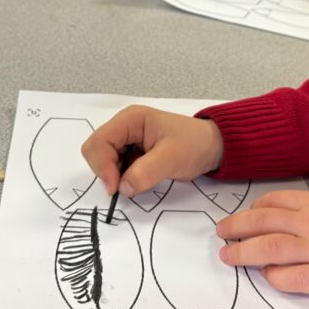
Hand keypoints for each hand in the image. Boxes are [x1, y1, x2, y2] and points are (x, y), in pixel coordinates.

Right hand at [82, 106, 223, 196]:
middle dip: (105, 171)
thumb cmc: (194, 145)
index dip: (102, 166)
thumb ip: (145, 172)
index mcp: (131, 119)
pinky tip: (137, 180)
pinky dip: (121, 177)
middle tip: (124, 187)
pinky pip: (115, 166)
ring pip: (103, 160)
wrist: (212, 147)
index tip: (116, 189)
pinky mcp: (131, 151)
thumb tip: (122, 188)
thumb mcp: (172, 158)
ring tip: (135, 182)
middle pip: (96, 150)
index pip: (99, 141)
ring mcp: (127, 139)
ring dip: (113, 175)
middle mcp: (124, 126)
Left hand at [216, 190, 308, 295]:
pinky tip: (267, 276)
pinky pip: (291, 278)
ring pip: (268, 249)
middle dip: (236, 227)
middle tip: (221, 233)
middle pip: (262, 223)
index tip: (244, 216)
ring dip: (243, 253)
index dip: (252, 209)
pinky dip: (274, 277)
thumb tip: (293, 215)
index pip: (274, 201)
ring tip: (228, 256)